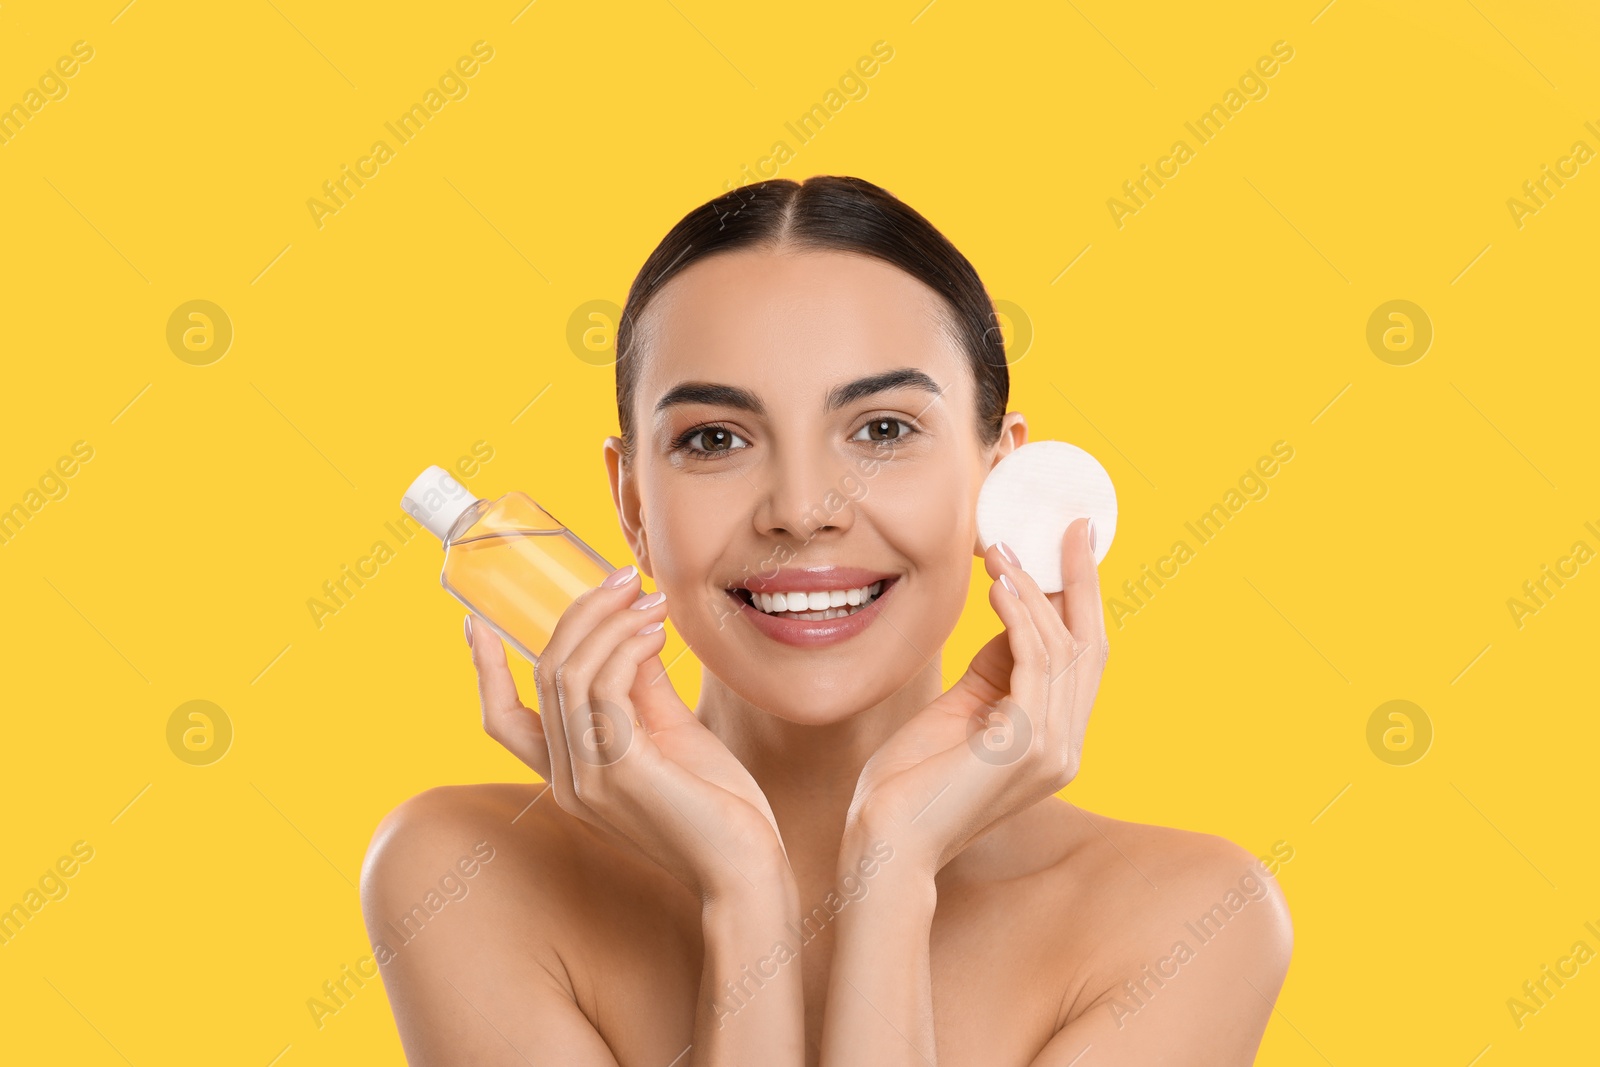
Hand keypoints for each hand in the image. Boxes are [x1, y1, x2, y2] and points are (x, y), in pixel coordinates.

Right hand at [465, 566, 792, 902]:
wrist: (747, 871)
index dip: (484, 670)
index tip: (473, 621)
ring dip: (611, 622)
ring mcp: (588, 778)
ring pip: (571, 673)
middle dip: (581, 615)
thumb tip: (630, 629)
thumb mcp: (670, 735)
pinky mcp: (620, 770)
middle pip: (546, 674)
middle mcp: (566, 780)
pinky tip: (657, 632)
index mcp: (569, 776)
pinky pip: (605, 688)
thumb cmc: (718, 809)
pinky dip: (627, 646)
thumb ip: (641, 688)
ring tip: (650, 600)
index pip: (503, 720)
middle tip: (625, 579)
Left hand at [843, 517, 1107, 872]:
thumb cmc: (911, 780)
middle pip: (1091, 645)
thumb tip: (1011, 605)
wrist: (886, 842)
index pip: (1086, 657)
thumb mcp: (962, 709)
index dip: (1085, 599)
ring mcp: (1053, 751)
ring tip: (1003, 551)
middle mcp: (1067, 748)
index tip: (1075, 544)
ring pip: (1063, 649)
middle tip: (1064, 526)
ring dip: (1035, 591)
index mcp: (1056, 740)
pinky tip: (998, 586)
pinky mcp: (1025, 747)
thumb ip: (994, 668)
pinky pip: (1035, 664)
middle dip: (1079, 580)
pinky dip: (1020, 618)